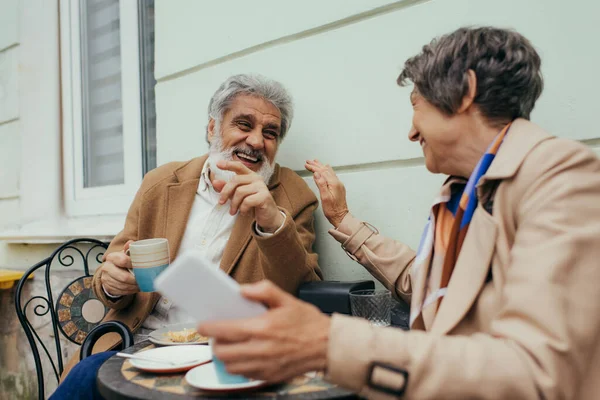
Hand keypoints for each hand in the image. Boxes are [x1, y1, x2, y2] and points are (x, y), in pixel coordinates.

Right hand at [100, 240, 138, 295]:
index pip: (123, 261)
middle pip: (124, 277)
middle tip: (143, 280)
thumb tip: (131, 242)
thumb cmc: (121, 261)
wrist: (110, 270)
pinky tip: (135, 288)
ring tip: (141, 284)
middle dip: (135, 280)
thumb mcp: (125, 253)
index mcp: (111, 257)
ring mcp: (106, 278)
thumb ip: (128, 248)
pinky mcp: (108, 287)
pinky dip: (130, 290)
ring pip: (123, 286)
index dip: (133, 264)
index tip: (141, 266)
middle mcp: (107, 268)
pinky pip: (121, 291)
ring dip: (134, 287)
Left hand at [197, 280, 330, 382]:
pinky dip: (238, 366)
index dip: (208, 328)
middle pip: (222, 352)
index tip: (202, 324)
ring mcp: (264, 366)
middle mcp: (260, 349)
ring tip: (229, 346)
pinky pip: (244, 374)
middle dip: (214, 343)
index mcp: (262, 328)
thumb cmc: (308, 323)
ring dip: (225, 356)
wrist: (328, 346)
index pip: (224, 330)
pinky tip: (244, 355)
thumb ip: (264, 290)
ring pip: (230, 366)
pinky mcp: (269, 376)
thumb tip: (242, 290)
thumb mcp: (287, 299)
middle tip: (217, 335)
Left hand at [213, 160, 283, 232]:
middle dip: (225, 192)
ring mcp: (262, 187)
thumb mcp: (237, 196)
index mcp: (250, 175)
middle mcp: (257, 178)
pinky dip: (242, 209)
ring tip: (234, 211)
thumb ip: (227, 188)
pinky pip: (247, 201)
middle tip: (221, 202)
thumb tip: (215, 182)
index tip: (218, 164)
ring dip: (234, 204)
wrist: (268, 217)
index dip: (228, 164)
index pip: (239, 166)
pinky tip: (244, 212)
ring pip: (240, 192)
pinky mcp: (264, 196)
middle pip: (236, 180)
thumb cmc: (252, 205)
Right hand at [305, 159, 348, 227]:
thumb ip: (321, 184)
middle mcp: (337, 182)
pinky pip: (331, 175)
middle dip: (316, 165)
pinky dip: (326, 171)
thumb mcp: (325, 197)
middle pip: (326, 170)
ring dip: (321, 166)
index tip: (306, 165)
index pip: (322, 172)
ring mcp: (338, 185)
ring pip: (329, 172)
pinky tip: (325, 169)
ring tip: (316, 162)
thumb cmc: (332, 210)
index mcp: (334, 183)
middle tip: (309, 161)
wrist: (341, 217)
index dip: (314, 167)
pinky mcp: (338, 188)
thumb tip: (316, 174)